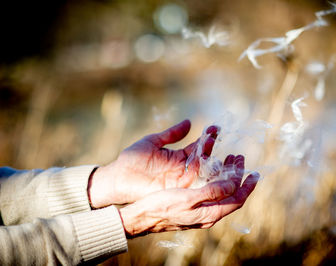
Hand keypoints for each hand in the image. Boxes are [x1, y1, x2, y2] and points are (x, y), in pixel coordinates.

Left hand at [88, 120, 218, 208]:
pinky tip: (210, 164)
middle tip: (213, 136)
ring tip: (211, 145)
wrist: (119, 178)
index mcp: (178, 157)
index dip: (208, 137)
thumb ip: (171, 134)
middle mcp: (183, 168)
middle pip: (204, 157)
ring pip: (203, 169)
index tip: (215, 127)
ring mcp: (182, 179)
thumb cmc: (132, 159)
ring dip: (210, 159)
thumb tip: (189, 122)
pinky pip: (196, 182)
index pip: (198, 146)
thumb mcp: (153, 141)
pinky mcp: (178, 189)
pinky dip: (205, 174)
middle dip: (210, 147)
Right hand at [119, 155, 259, 236]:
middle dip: (237, 176)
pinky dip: (215, 179)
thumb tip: (233, 185)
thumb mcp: (189, 198)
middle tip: (238, 158)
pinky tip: (211, 169)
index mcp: (210, 213)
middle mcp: (208, 213)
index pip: (236, 200)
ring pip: (220, 192)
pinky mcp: (192, 206)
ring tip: (227, 159)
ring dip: (226, 176)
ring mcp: (200, 210)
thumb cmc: (163, 207)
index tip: (255, 173)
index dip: (247, 186)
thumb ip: (212, 192)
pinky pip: (210, 192)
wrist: (143, 217)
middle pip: (230, 194)